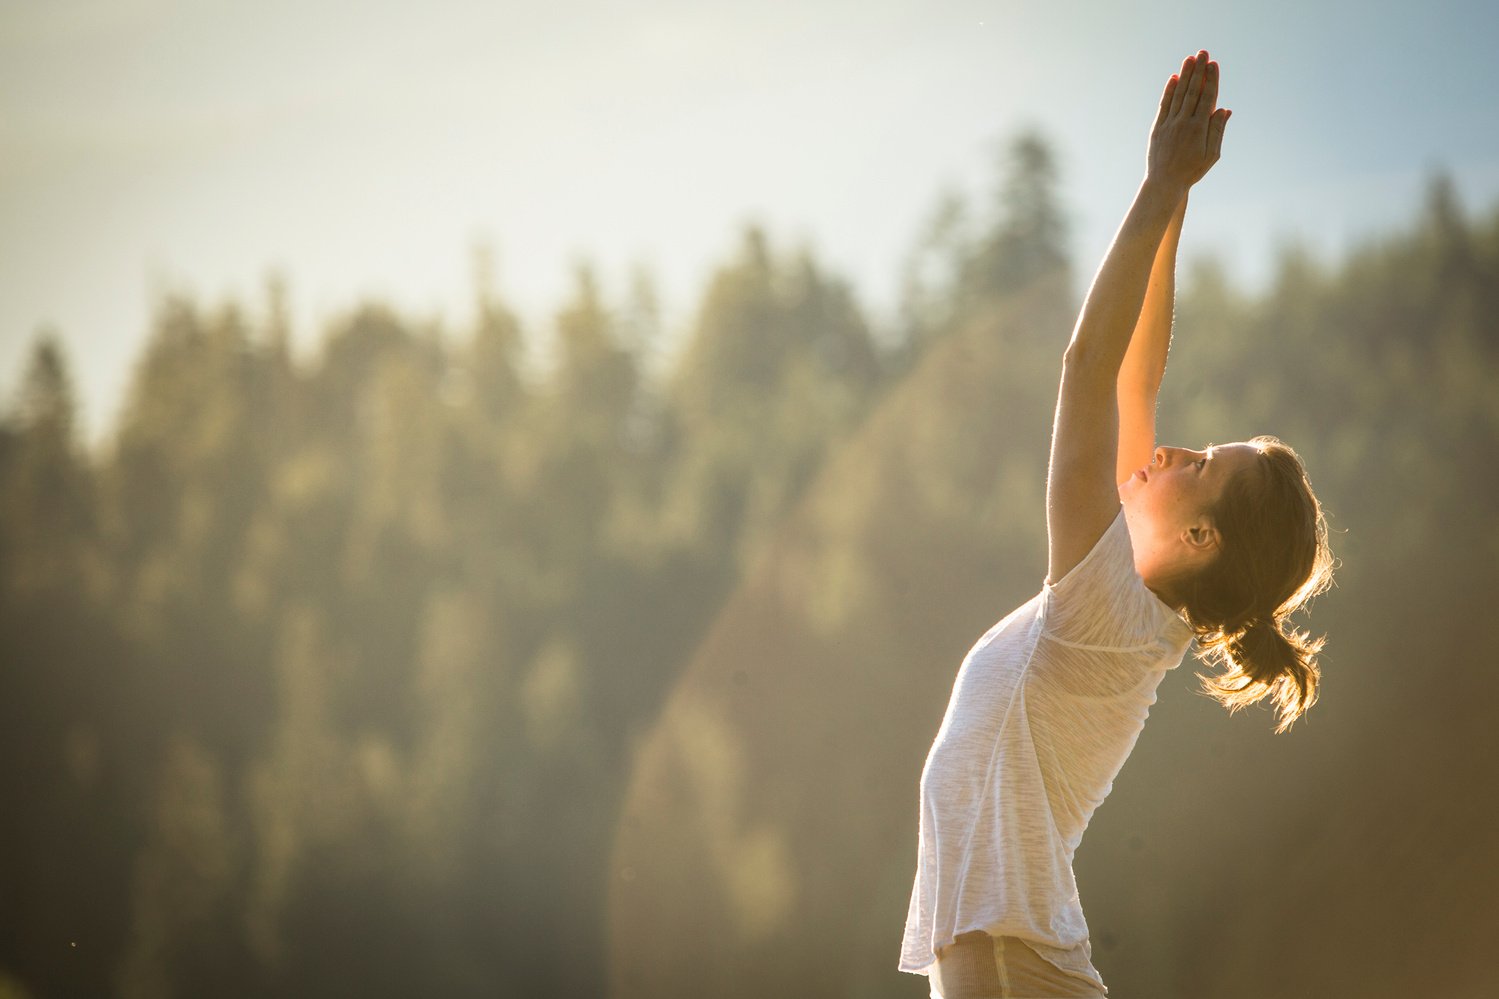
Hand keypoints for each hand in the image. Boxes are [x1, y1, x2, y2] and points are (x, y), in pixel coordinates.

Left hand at [1147, 50, 1229, 191]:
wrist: (1164, 183)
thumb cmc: (1191, 171)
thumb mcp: (1211, 154)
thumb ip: (1217, 130)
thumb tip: (1224, 109)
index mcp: (1199, 128)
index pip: (1207, 98)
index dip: (1211, 79)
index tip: (1214, 64)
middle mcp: (1183, 123)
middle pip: (1192, 91)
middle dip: (1198, 70)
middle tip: (1202, 53)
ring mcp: (1169, 124)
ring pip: (1178, 95)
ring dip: (1184, 75)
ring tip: (1189, 59)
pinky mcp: (1157, 128)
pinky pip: (1164, 105)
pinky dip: (1169, 91)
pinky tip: (1173, 78)